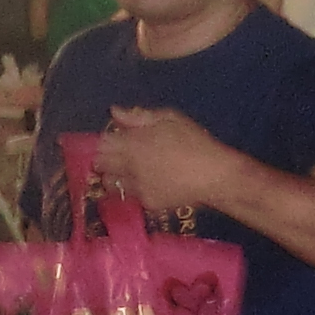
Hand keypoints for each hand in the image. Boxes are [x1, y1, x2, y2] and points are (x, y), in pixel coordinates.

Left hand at [97, 106, 238, 218]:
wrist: (213, 174)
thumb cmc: (194, 141)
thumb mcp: (169, 119)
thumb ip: (138, 116)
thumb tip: (114, 112)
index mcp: (134, 142)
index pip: (103, 143)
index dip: (103, 142)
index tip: (111, 141)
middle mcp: (129, 165)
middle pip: (101, 164)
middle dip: (103, 159)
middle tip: (114, 157)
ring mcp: (137, 187)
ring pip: (109, 183)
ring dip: (112, 177)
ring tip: (124, 173)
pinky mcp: (146, 202)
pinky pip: (129, 196)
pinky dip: (130, 190)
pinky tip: (143, 184)